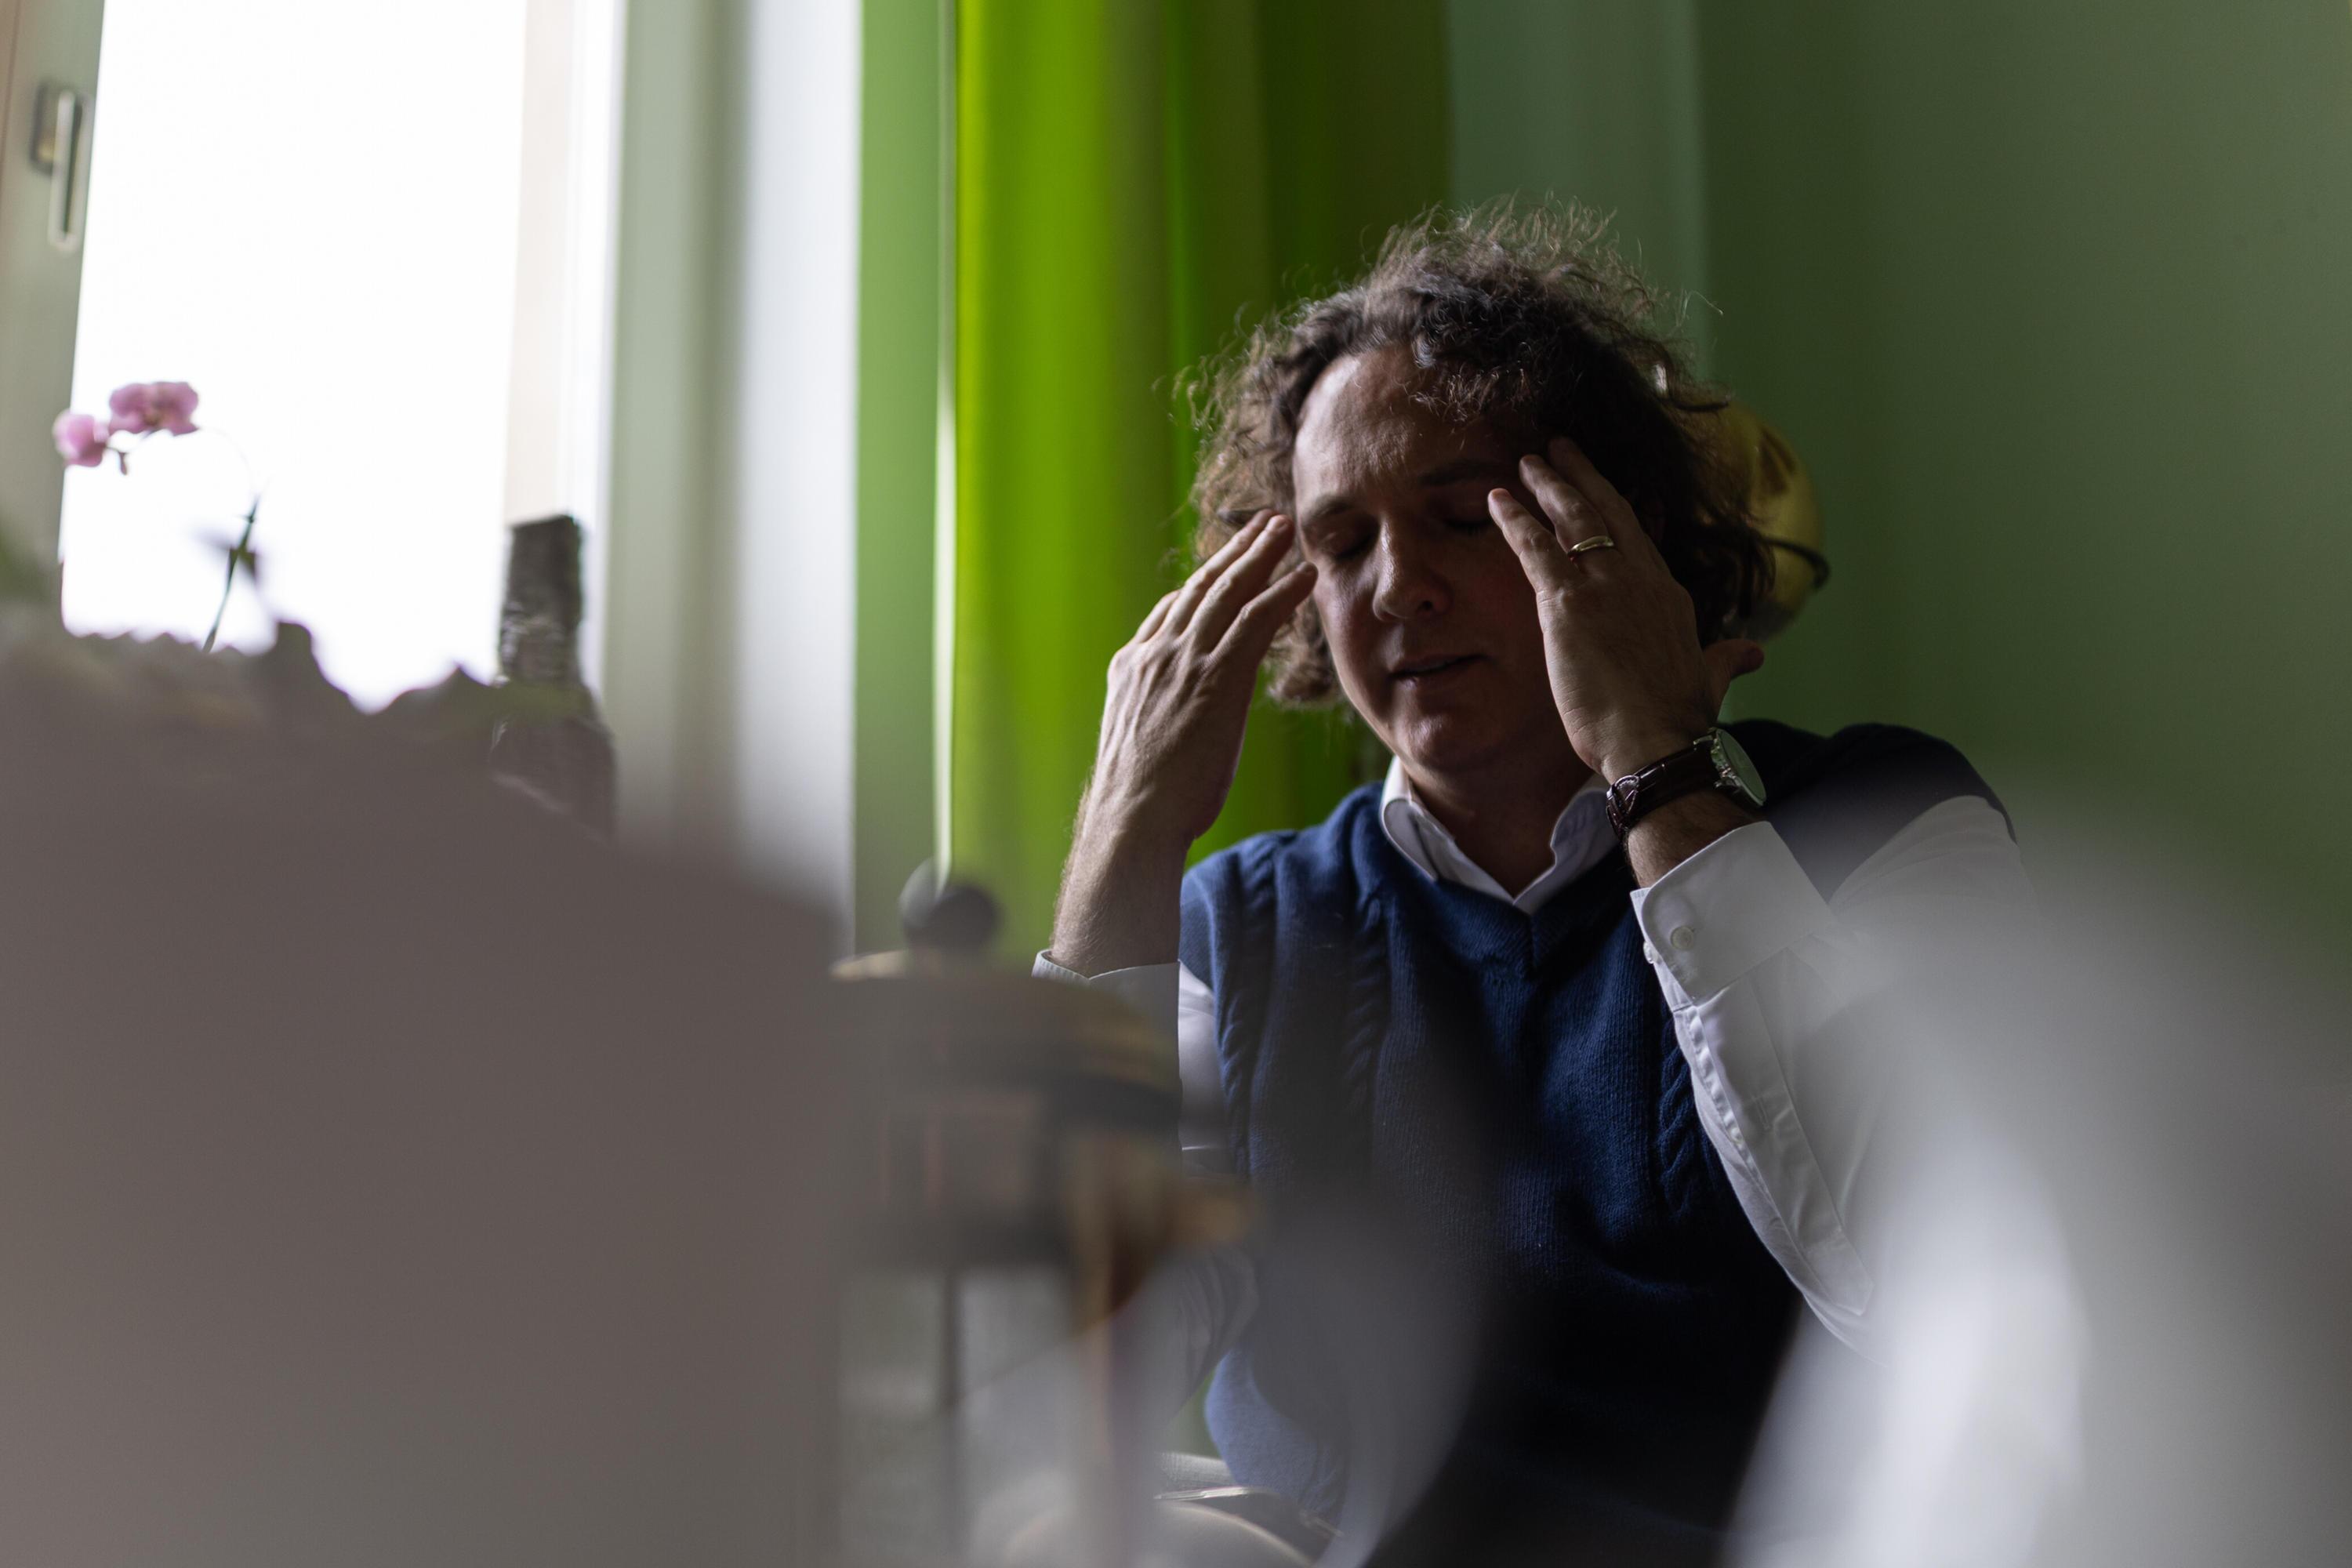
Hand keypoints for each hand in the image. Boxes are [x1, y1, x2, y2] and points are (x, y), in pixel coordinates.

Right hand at [1050, 511, 1316, 975]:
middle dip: (1235, 552)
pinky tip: (1304, 576)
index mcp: (1131, 667)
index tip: (1224, 565)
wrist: (1132, 817)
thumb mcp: (1138, 744)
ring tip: (1285, 530)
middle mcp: (1155, 653)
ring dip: (1261, 555)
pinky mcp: (1216, 676)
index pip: (1170, 611)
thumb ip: (1156, 716)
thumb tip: (1175, 722)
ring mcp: (1184, 661)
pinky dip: (1282, 592)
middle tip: (1263, 524)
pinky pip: (1255, 620)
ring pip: (1229, 592)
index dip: (1203, 583)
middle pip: (1201, 588)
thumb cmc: (1137, 801)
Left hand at [1486, 436, 1764, 783]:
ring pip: (1574, 518)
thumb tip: (1753, 653)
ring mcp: (1605, 586)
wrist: (1656, 743)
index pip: (1640, 541)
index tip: (1602, 491)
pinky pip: (1536, 548)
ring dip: (1548, 485)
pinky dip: (1515, 520)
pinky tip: (1497, 501)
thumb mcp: (1710, 680)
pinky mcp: (1568, 603)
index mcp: (1669, 596)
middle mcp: (1640, 580)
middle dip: (1584, 475)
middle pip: (1610, 512)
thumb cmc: (1676, 722)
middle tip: (1560, 448)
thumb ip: (1726, 659)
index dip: (1620, 513)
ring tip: (1527, 461)